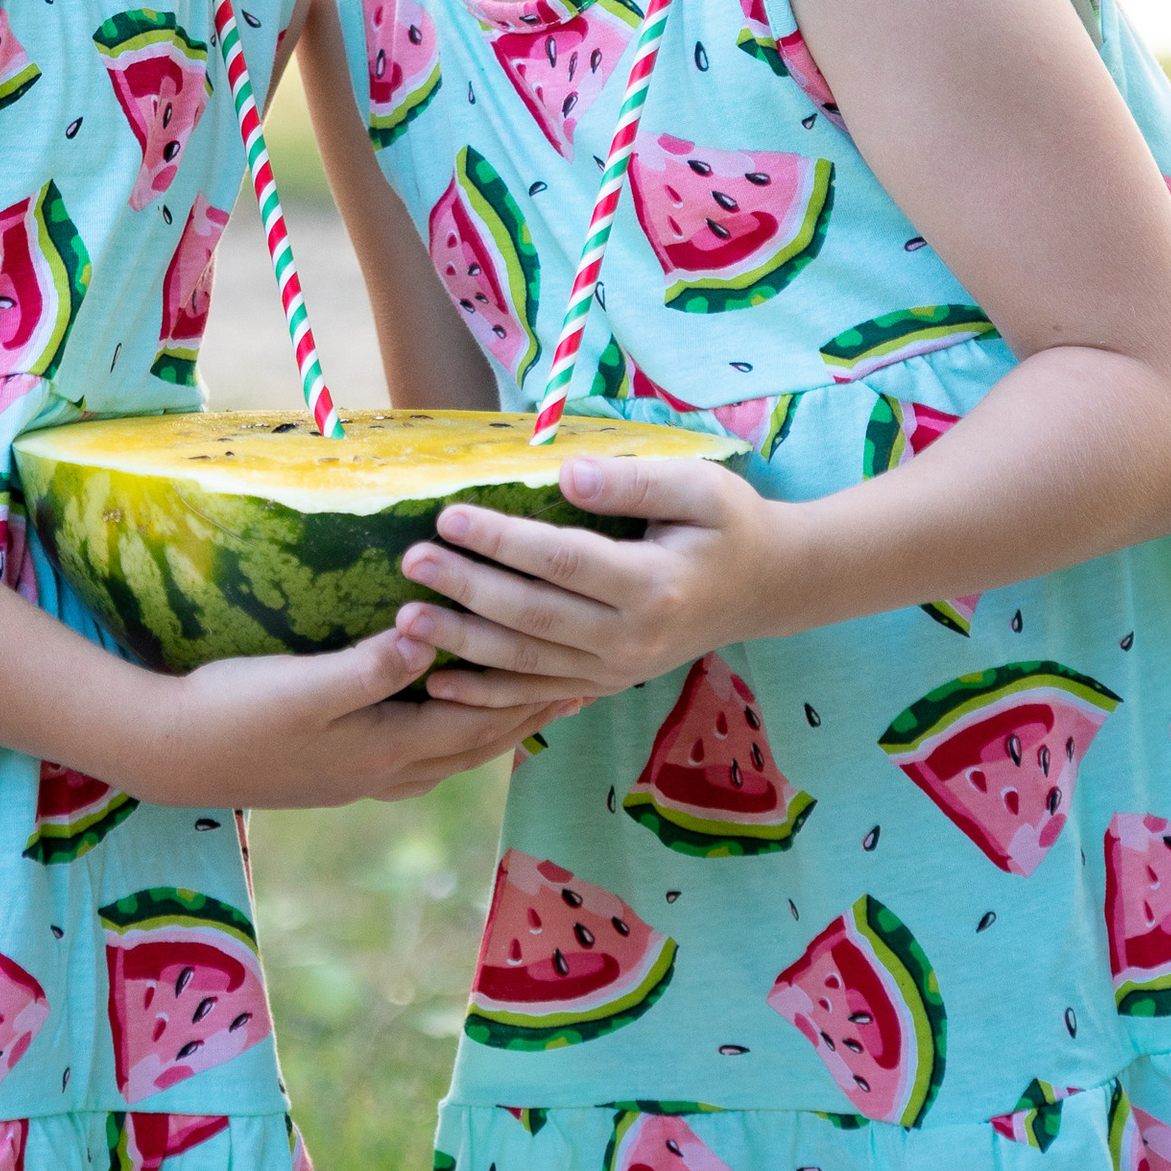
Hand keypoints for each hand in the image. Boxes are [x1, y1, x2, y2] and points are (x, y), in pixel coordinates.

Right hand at [126, 627, 584, 810]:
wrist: (173, 755)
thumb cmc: (236, 710)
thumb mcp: (303, 685)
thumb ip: (369, 667)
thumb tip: (429, 638)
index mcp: (387, 750)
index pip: (480, 721)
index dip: (531, 696)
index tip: (580, 670)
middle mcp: (385, 773)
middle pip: (477, 744)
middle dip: (529, 715)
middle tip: (581, 686)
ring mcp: (361, 778)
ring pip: (450, 754)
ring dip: (495, 726)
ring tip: (531, 702)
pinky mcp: (339, 770)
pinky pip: (420, 754)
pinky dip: (452, 734)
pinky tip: (449, 723)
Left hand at [396, 451, 791, 700]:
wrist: (765, 587)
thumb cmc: (728, 524)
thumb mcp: (698, 487)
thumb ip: (632, 481)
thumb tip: (566, 474)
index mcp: (654, 586)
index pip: (562, 561)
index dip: (502, 541)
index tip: (449, 515)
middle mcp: (631, 639)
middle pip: (534, 617)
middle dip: (466, 590)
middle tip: (411, 561)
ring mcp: (616, 670)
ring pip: (526, 663)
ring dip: (462, 644)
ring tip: (405, 621)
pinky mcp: (604, 684)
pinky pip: (537, 696)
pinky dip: (485, 696)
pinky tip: (438, 686)